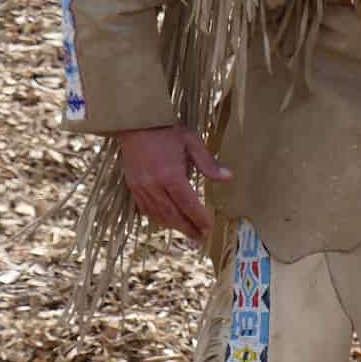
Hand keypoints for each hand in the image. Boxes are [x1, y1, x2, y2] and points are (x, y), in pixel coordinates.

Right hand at [116, 123, 231, 243]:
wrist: (135, 123)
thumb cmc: (166, 131)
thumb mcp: (191, 141)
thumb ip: (208, 162)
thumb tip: (228, 177)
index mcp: (171, 175)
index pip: (188, 204)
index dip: (199, 219)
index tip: (209, 228)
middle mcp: (155, 185)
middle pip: (173, 215)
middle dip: (188, 228)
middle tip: (201, 238)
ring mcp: (141, 188)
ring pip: (159, 215)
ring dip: (174, 226)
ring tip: (188, 232)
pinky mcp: (133, 187)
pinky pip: (146, 209)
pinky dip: (158, 218)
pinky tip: (168, 221)